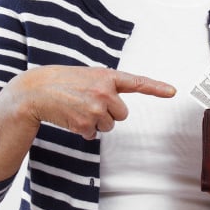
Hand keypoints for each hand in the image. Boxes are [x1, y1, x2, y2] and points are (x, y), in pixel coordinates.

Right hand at [17, 65, 176, 139]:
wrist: (36, 91)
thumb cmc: (61, 82)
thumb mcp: (87, 76)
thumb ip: (105, 86)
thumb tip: (116, 106)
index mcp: (107, 76)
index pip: (137, 82)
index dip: (157, 88)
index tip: (173, 91)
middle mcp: (105, 91)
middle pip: (122, 114)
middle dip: (108, 113)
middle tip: (88, 103)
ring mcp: (97, 108)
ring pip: (109, 126)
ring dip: (95, 122)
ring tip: (77, 109)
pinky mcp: (87, 123)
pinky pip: (94, 134)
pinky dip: (83, 130)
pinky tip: (71, 117)